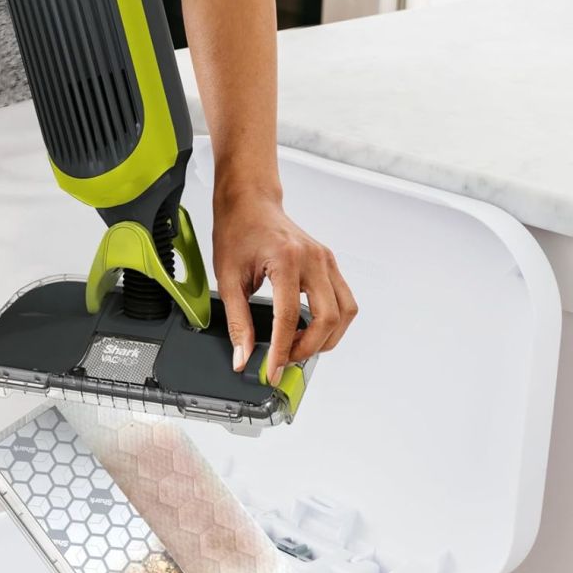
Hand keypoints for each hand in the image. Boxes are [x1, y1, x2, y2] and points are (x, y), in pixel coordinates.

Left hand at [212, 188, 357, 384]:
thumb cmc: (238, 231)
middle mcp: (314, 259)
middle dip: (309, 347)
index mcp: (287, 259)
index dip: (282, 350)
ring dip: (326, 337)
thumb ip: (238, 322)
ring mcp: (326, 260)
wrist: (250, 203)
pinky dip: (330, 321)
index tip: (272, 369)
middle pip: (328, 318)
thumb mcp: (228, 279)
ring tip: (296, 347)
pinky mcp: (329, 264)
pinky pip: (343, 300)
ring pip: (345, 312)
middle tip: (284, 359)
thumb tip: (243, 356)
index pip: (290, 317)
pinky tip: (306, 329)